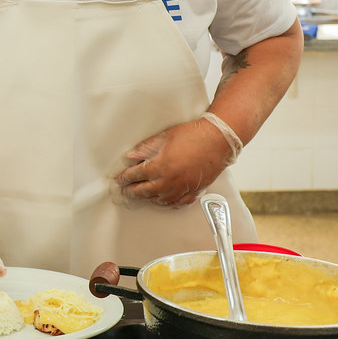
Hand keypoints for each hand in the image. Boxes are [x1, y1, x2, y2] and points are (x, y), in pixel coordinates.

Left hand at [113, 118, 232, 207]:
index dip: (124, 178)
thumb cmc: (193, 135)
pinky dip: (167, 203)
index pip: (135, 175)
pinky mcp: (194, 191)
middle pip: (145, 191)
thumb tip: (130, 156)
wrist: (218, 140)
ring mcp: (182, 188)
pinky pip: (178, 203)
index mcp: (160, 166)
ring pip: (160, 199)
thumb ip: (145, 148)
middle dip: (132, 191)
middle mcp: (170, 180)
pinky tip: (163, 201)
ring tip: (141, 196)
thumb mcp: (164, 137)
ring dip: (148, 198)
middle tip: (125, 191)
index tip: (119, 179)